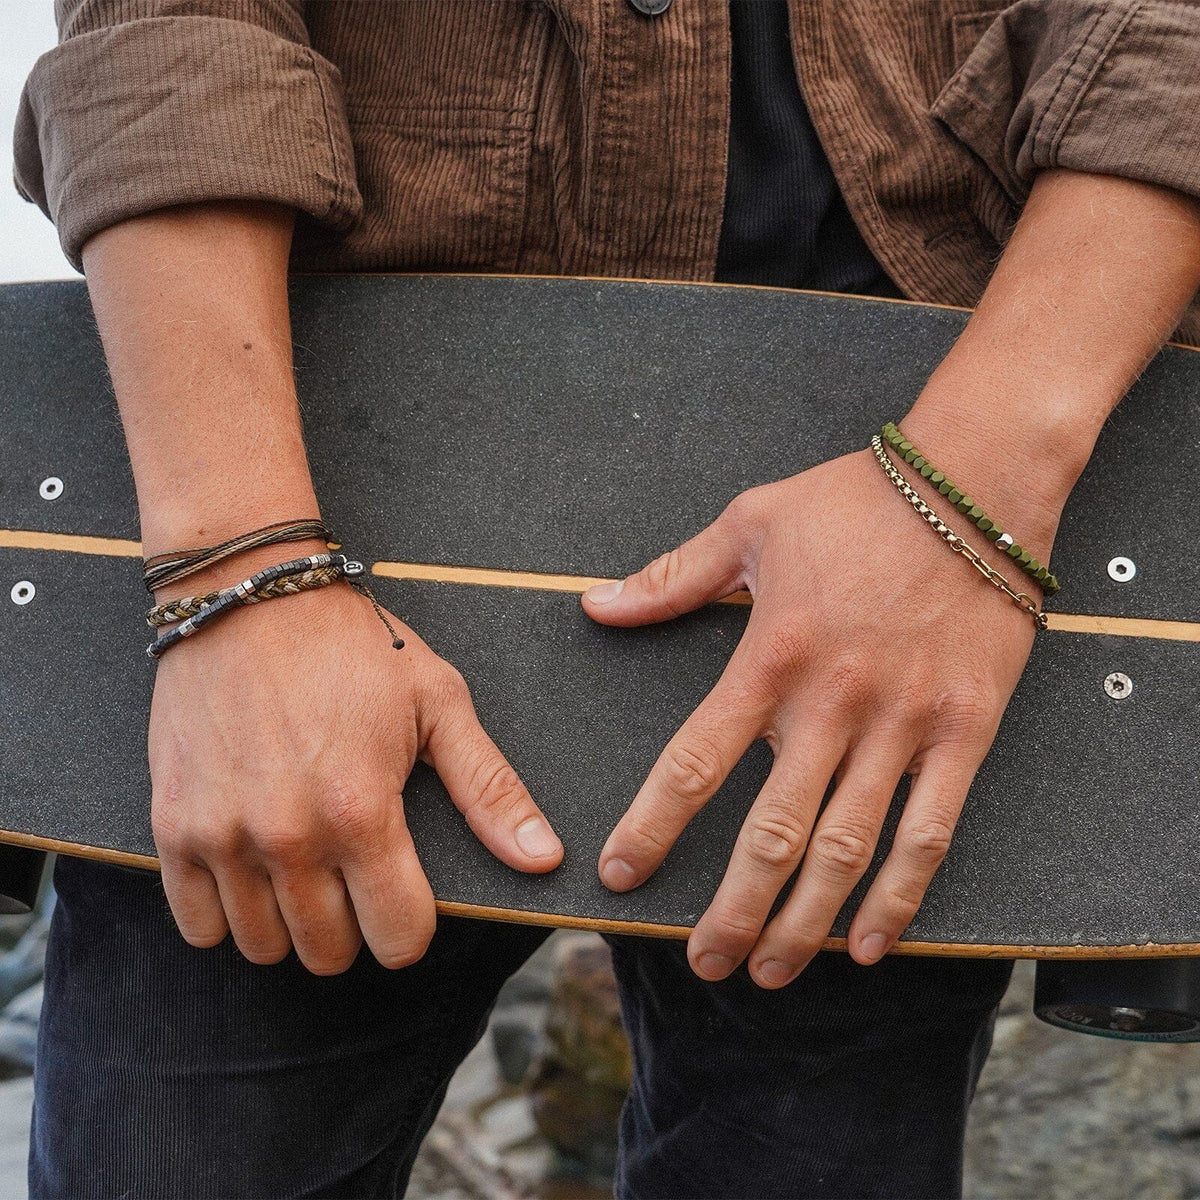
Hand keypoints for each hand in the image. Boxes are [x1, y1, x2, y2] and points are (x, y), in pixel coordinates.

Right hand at [149, 565, 562, 974]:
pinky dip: (227, 915)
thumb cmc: (353, 646)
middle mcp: (290, 836)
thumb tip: (543, 859)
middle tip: (355, 879)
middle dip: (354, 929)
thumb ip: (490, 790)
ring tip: (305, 873)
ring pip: (264, 947)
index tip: (406, 901)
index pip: (398, 937)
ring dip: (291, 925)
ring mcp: (224, 835)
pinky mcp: (173, 824)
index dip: (412, 928)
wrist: (250, 597)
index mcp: (362, 811)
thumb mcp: (438, 704)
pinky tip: (252, 872)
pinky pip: (199, 925)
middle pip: (330, 952)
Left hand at [583, 444, 1058, 987]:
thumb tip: (596, 605)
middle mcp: (832, 703)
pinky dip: (901, 896)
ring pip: (846, 849)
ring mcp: (902, 724)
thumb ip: (672, 577)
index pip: (694, 763)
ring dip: (805, 922)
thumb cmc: (857, 502)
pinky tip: (870, 942)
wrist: (976, 483)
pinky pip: (931, 830)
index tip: (622, 873)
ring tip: (772, 973)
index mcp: (770, 656)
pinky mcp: (964, 732)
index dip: (651, 827)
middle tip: (704, 961)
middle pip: (771, 833)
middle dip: (733, 911)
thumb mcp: (751, 524)